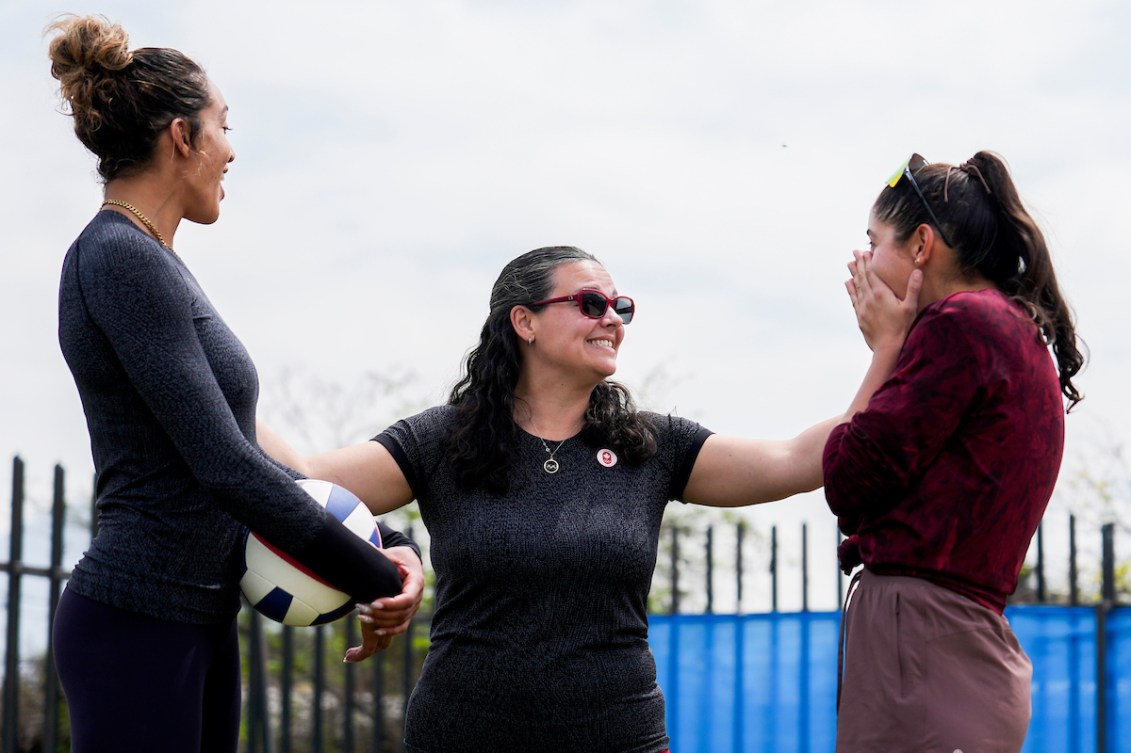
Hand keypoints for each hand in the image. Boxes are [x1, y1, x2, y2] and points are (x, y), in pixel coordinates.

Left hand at [342, 545, 424, 662]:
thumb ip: (382, 556)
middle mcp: (417, 596)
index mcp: (416, 581)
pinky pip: (402, 626)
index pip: (407, 599)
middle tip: (362, 609)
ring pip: (401, 621)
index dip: (391, 604)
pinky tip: (375, 631)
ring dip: (381, 622)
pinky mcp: (408, 612)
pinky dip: (390, 630)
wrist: (407, 560)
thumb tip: (370, 552)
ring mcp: (414, 606)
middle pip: (402, 612)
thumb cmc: (398, 555)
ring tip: (362, 617)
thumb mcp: (391, 553)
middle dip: (381, 614)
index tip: (374, 602)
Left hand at [845, 250, 922, 352]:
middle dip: (859, 263)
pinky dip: (850, 289)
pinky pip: (853, 298)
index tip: (864, 252)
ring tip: (849, 263)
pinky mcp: (860, 316)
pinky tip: (848, 283)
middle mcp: (869, 298)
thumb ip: (913, 288)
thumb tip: (917, 271)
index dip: (868, 262)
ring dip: (853, 273)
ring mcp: (862, 307)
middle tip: (855, 252)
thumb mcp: (910, 307)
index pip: (872, 273)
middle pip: (862, 277)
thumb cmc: (901, 328)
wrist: (887, 347)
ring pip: (856, 286)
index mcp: (881, 293)